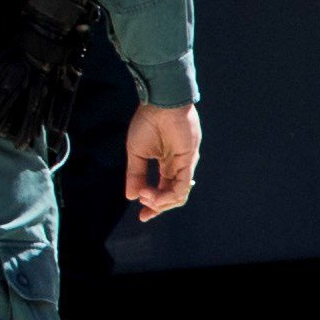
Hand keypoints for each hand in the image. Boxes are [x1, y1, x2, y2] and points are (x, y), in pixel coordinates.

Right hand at [127, 103, 200, 218]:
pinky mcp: (189, 160)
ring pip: (179, 195)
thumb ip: (136, 175)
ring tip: (145, 197)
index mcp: (167, 164)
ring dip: (160, 201)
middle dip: (157, 207)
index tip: (141, 215)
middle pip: (173, 196)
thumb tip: (130, 196)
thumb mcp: (137, 153)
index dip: (154, 205)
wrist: (158, 103)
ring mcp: (185, 164)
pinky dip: (167, 195)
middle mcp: (178, 167)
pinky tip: (152, 195)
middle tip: (143, 211)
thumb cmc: (148, 123)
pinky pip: (182, 185)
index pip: (164, 190)